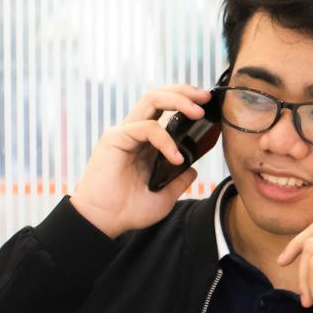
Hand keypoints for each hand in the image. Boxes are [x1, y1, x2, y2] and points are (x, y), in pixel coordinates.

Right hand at [68, 84, 212, 238]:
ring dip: (178, 101)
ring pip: (152, 100)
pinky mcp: (116, 138)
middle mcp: (135, 132)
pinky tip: (175, 158)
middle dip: (184, 91)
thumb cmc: (128, 210)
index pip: (165, 110)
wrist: (104, 221)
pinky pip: (146, 128)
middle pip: (159, 96)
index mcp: (145, 142)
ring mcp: (124, 132)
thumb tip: (193, 168)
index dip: (186, 103)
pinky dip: (165, 140)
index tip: (208, 106)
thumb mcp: (164, 196)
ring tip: (198, 112)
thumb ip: (179, 180)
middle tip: (205, 97)